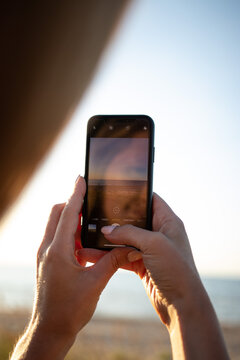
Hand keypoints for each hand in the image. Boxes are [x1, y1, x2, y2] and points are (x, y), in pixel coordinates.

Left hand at [11, 176, 130, 359]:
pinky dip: (69, 232)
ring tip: (90, 218)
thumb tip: (131, 247)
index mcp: (58, 251)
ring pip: (55, 226)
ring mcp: (45, 255)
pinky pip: (56, 238)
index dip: (76, 194)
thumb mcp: (95, 283)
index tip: (81, 178)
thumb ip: (113, 261)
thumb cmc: (70, 309)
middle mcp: (47, 249)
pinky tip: (84, 240)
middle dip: (71, 203)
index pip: (67, 214)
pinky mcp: (47, 262)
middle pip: (56, 214)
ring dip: (70, 218)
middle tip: (89, 199)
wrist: (50, 329)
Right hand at [101, 194, 229, 358]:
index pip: (151, 200)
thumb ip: (129, 233)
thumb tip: (107, 229)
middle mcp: (160, 233)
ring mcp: (151, 250)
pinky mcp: (143, 265)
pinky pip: (123, 256)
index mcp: (168, 222)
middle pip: (135, 220)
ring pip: (126, 239)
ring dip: (109, 240)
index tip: (116, 191)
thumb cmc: (176, 270)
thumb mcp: (154, 244)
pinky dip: (110, 255)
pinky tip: (95, 254)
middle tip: (96, 215)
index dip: (136, 195)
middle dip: (116, 219)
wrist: (182, 305)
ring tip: (89, 237)